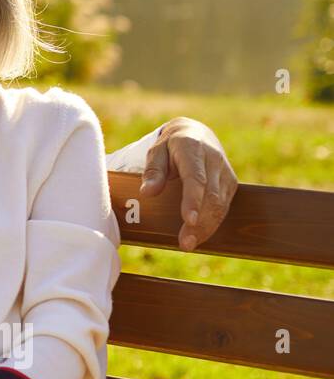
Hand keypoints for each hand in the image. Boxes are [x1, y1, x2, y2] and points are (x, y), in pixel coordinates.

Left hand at [139, 117, 238, 250]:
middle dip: (200, 222)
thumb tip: (147, 192)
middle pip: (211, 195)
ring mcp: (225, 172)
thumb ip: (152, 171)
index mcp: (192, 148)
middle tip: (185, 243)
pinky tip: (199, 236)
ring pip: (221, 204)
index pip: (196, 177)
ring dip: (207, 227)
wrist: (196, 134)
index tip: (189, 220)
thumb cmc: (170, 146)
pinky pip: (224, 207)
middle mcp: (214, 160)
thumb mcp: (156, 151)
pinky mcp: (231, 183)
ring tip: (189, 244)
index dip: (193, 200)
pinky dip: (212, 224)